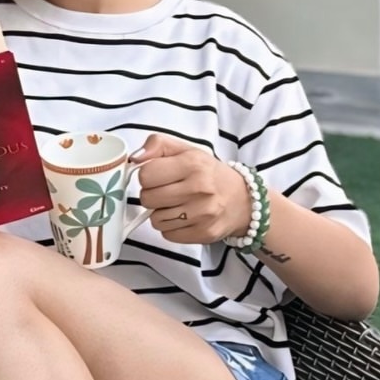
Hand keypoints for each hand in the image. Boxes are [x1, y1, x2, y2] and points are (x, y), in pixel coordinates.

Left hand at [132, 135, 249, 243]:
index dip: (147, 176)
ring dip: (160, 213)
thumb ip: (158, 145)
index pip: (146, 174)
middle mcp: (199, 188)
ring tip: (177, 204)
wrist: (243, 200)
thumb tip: (135, 157)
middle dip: (152, 195)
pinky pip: (167, 234)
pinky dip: (171, 227)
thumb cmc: (210, 174)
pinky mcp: (203, 233)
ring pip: (155, 220)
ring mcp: (202, 213)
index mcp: (193, 163)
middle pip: (147, 199)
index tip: (158, 176)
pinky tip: (184, 217)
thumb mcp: (187, 150)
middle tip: (166, 191)